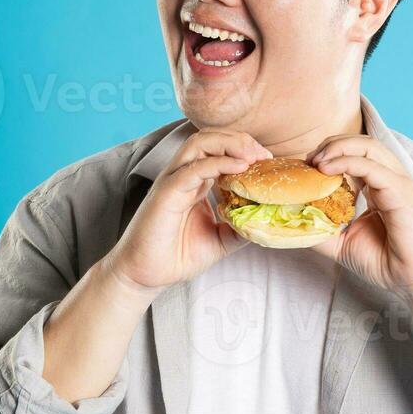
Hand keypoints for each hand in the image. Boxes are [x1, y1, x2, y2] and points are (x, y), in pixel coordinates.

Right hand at [104, 129, 270, 296]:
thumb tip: (264, 223)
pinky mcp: (166, 194)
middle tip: (263, 155)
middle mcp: (183, 176)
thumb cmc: (176, 256)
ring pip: (198, 144)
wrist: (145, 275)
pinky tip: (239, 167)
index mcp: (195, 181)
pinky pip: (192, 170)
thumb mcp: (219, 240)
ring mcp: (173, 182)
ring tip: (252, 155)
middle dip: (240, 140)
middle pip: (210, 138)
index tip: (267, 161)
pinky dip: (217, 163)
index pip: (218, 149)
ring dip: (229, 144)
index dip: (244, 148)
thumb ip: (239, 228)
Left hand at [307, 134, 412, 303]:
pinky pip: (373, 167)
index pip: (355, 155)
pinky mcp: (402, 192)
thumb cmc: (389, 263)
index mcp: (380, 187)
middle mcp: (390, 180)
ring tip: (316, 161)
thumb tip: (292, 222)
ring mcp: (398, 183)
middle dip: (331, 145)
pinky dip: (348, 162)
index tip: (306, 168)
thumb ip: (321, 231)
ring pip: (369, 146)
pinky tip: (327, 169)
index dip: (329, 155)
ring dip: (338, 148)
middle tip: (308, 160)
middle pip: (361, 143)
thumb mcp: (344, 244)